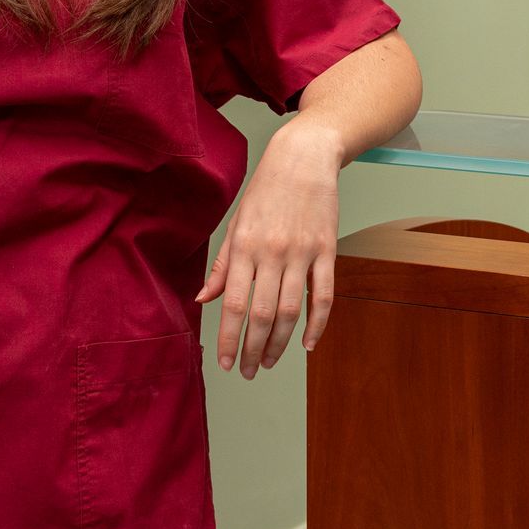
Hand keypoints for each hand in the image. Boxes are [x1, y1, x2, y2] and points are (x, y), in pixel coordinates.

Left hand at [194, 115, 343, 378]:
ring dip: (278, 343)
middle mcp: (272, 252)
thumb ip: (221, 265)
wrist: (303, 158)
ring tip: (268, 361)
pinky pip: (324, 296)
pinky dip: (317, 325)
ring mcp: (302, 253)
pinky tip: (307, 344)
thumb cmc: (264, 191)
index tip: (225, 362)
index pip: (233, 304)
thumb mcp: (235, 223)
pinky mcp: (326, 251)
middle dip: (252, 349)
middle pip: (261, 314)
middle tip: (247, 371)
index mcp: (244, 246)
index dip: (229, 338)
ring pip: (291, 312)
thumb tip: (202, 299)